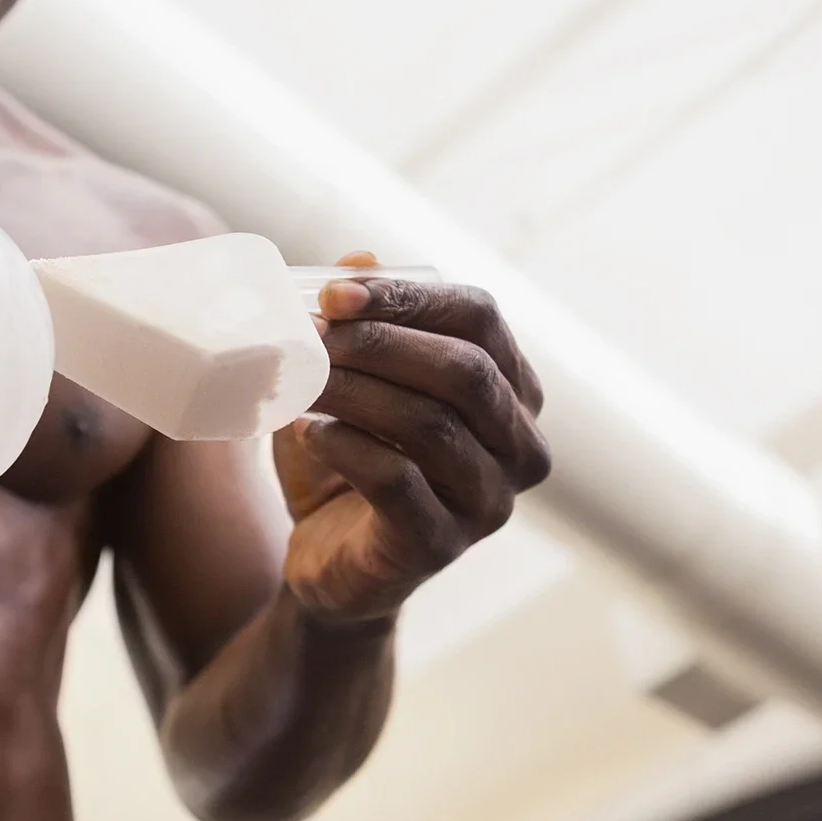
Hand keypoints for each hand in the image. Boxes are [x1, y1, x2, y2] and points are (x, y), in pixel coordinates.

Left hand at [275, 255, 551, 622]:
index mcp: (513, 391)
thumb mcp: (351, 382)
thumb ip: (361, 323)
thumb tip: (359, 258)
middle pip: (465, 370)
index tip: (334, 294)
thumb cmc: (348, 459)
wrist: (329, 562)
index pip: (481, 319)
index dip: (410, 296)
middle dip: (383, 343)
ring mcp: (489, 502)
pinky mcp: (441, 545)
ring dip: (357, 391)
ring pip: (432, 425)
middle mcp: (519, 446)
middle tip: (313, 333)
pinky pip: (398, 482)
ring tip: (302, 379)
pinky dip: (347, 448)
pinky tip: (309, 432)